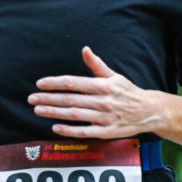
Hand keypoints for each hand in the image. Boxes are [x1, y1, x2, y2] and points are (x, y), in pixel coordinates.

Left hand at [29, 46, 163, 138]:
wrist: (149, 111)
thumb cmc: (128, 92)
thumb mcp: (114, 76)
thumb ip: (97, 65)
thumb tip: (84, 49)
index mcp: (103, 85)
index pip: (73, 83)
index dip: (55, 83)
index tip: (40, 84)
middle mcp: (103, 101)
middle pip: (70, 99)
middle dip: (49, 98)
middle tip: (32, 98)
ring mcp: (104, 117)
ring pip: (74, 114)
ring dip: (54, 112)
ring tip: (38, 110)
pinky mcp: (106, 131)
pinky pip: (84, 132)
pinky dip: (69, 130)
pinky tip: (55, 127)